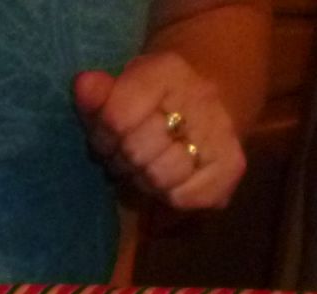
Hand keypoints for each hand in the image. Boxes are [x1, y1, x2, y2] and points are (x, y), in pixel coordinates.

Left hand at [74, 52, 245, 211]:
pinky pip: (184, 197)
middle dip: (122, 161)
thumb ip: (98, 95)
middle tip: (125, 156)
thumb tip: (83, 84)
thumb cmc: (152, 102)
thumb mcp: (120, 91)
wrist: (209, 101)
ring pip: (160, 178)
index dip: (102, 137)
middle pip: (137, 152)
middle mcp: (201, 98)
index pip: (117, 118)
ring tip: (146, 167)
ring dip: (144, 180)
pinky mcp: (232, 166)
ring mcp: (221, 131)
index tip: (106, 139)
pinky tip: (169, 181)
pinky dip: (169, 196)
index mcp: (168, 71)